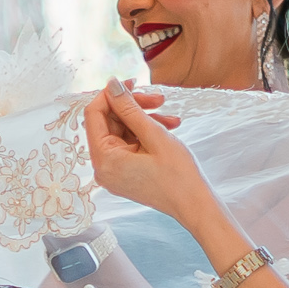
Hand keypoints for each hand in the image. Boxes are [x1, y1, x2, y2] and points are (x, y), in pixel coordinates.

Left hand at [82, 83, 211, 225]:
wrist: (194, 205)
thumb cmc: (178, 175)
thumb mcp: (154, 134)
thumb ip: (129, 108)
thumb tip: (112, 84)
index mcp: (104, 160)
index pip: (94, 115)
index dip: (111, 94)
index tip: (132, 82)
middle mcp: (103, 168)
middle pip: (108, 122)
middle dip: (133, 107)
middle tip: (159, 98)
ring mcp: (113, 171)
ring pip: (122, 131)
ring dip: (144, 119)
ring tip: (171, 118)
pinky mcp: (124, 173)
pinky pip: (129, 144)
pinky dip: (146, 133)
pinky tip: (168, 127)